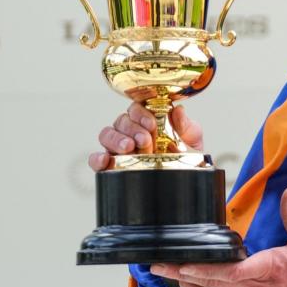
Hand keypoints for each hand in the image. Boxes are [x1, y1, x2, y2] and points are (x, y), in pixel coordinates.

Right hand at [88, 104, 203, 170]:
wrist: (187, 177)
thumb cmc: (185, 154)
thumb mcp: (191, 137)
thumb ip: (185, 124)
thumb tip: (178, 111)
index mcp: (146, 119)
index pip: (136, 108)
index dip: (141, 114)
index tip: (151, 124)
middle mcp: (129, 131)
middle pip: (121, 121)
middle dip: (131, 128)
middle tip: (144, 140)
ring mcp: (118, 147)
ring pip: (106, 135)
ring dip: (116, 140)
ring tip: (129, 148)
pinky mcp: (111, 165)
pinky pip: (96, 159)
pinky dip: (97, 158)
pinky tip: (105, 161)